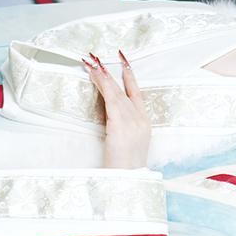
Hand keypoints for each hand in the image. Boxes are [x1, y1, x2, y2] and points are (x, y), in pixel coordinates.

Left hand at [83, 51, 149, 168]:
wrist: (129, 179)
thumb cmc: (126, 168)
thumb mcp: (127, 146)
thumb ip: (121, 129)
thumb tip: (110, 119)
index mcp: (145, 124)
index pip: (137, 94)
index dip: (130, 77)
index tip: (124, 62)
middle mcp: (140, 119)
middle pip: (125, 89)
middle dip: (112, 71)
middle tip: (99, 57)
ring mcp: (132, 120)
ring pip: (115, 91)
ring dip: (102, 75)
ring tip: (91, 63)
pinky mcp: (120, 123)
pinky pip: (109, 98)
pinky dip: (101, 84)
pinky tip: (94, 75)